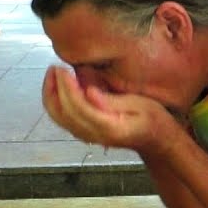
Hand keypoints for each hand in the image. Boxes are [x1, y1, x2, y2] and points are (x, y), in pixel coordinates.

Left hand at [41, 65, 184, 152]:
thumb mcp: (142, 105)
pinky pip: (62, 119)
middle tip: (55, 67)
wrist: (156, 140)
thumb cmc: (153, 119)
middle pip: (62, 113)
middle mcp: (93, 135)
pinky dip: (55, 101)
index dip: (67, 87)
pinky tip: (57, 86)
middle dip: (53, 88)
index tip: (63, 68)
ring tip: (53, 74)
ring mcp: (87, 136)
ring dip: (50, 94)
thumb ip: (114, 101)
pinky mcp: (84, 133)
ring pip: (58, 117)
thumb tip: (89, 93)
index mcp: (109, 127)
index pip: (79, 107)